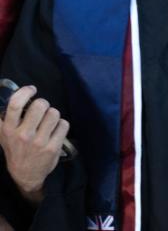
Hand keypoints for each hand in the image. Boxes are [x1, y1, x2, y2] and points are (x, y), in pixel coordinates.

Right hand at [0, 86, 68, 203]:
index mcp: (9, 130)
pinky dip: (61, 125)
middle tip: (42, 110)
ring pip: (54, 113)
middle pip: (41, 105)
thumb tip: (8, 96)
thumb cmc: (15, 150)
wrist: (25, 175)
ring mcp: (39, 142)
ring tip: (48, 122)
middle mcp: (23, 135)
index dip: (25, 92)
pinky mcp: (53, 147)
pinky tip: (54, 131)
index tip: (32, 90)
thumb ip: (4, 119)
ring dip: (53, 115)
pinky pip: (64, 124)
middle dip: (44, 104)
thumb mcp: (3, 136)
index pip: (14, 105)